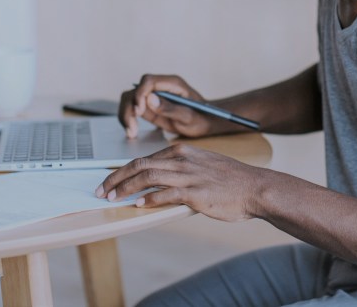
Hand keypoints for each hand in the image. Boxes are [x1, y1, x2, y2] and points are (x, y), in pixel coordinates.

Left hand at [94, 142, 268, 221]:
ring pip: (147, 177)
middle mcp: (182, 160)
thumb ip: (181, 169)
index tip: (110, 181)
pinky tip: (138, 206)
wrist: (255, 187)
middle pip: (139, 165)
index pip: (143, 158)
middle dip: (116, 178)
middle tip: (101, 190)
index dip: (122, 171)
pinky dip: (148, 200)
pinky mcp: (195, 193)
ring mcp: (188, 175)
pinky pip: (165, 194)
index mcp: (182, 151)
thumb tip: (158, 183)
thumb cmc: (231, 180)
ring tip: (112, 199)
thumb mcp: (203, 165)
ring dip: (125, 189)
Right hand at [119, 74, 211, 137]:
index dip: (139, 94)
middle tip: (132, 128)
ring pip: (130, 98)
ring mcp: (154, 96)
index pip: (148, 81)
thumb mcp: (189, 117)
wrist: (205, 122)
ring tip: (131, 132)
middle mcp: (161, 86)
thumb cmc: (201, 118)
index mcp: (173, 83)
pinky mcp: (149, 106)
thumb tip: (149, 99)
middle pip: (135, 90)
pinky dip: (128, 119)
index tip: (139, 111)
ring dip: (126, 114)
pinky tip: (131, 132)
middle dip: (130, 108)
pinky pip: (132, 108)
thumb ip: (170, 108)